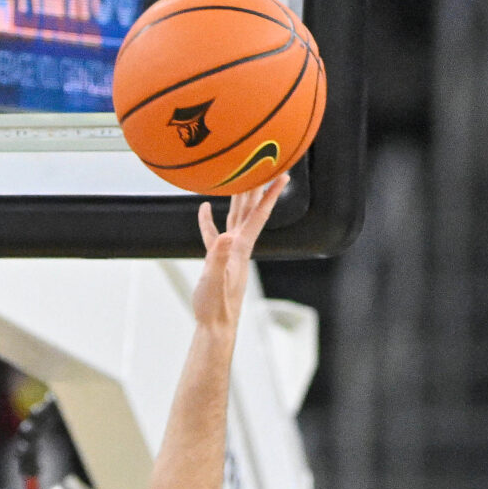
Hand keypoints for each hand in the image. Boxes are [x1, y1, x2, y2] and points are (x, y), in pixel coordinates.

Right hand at [189, 174, 288, 326]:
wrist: (216, 324)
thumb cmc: (216, 306)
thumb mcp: (214, 280)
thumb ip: (219, 258)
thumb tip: (225, 237)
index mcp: (240, 247)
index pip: (258, 215)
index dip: (271, 194)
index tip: (283, 174)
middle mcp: (238, 246)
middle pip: (250, 209)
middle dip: (257, 187)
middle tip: (264, 163)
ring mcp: (229, 251)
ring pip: (235, 216)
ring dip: (239, 198)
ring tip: (240, 178)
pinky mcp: (217, 258)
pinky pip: (214, 233)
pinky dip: (209, 220)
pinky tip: (204, 208)